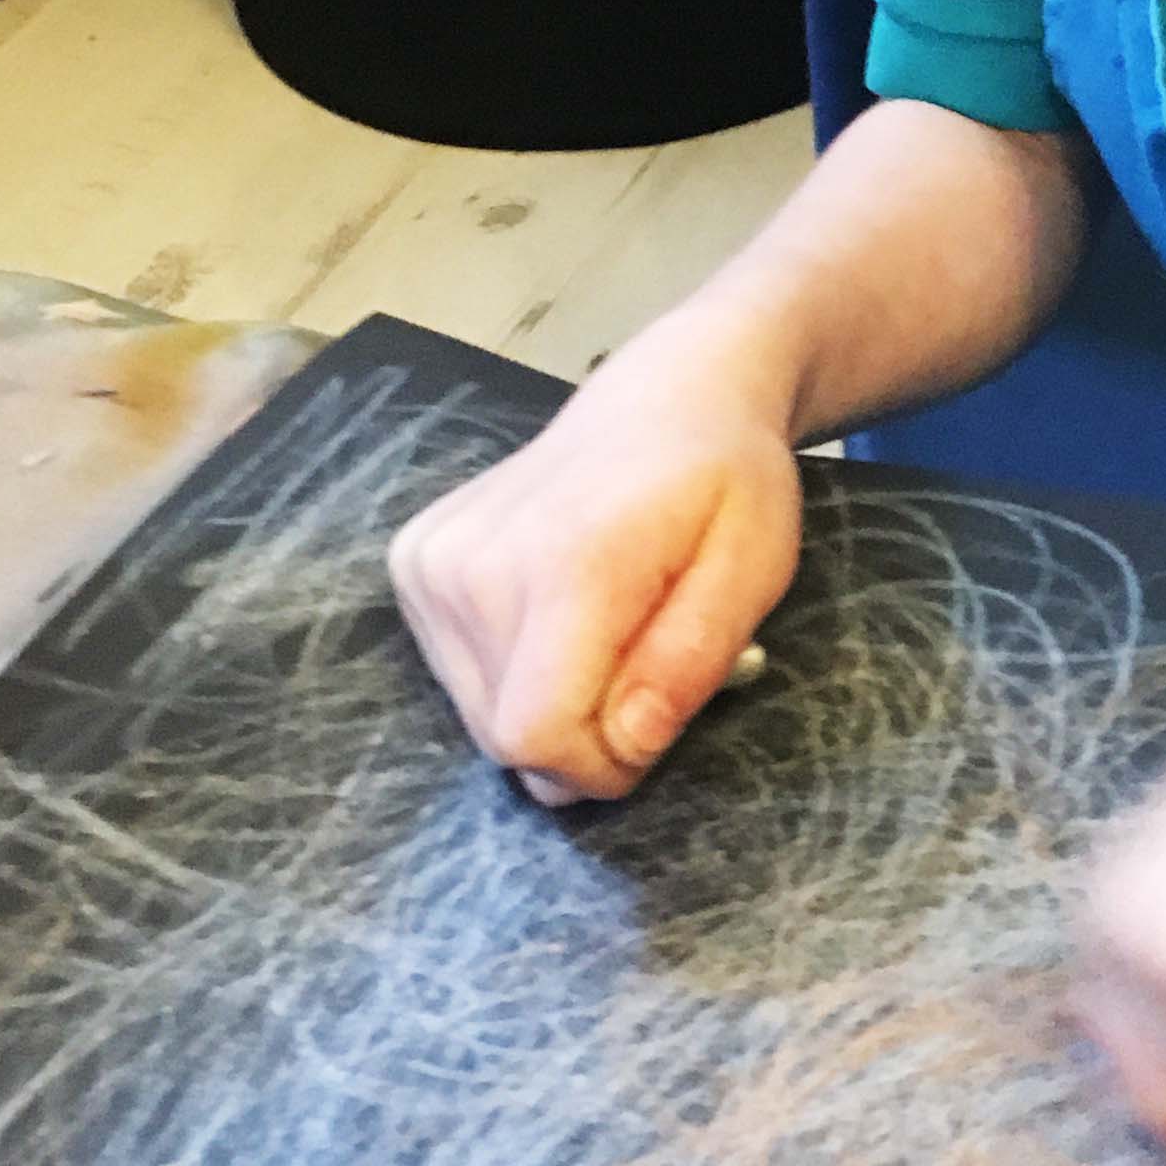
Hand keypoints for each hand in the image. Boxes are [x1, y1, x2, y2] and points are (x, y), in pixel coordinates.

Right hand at [389, 316, 802, 803]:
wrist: (664, 398)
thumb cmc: (724, 483)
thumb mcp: (752, 573)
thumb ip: (687, 664)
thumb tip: (624, 747)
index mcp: (566, 563)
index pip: (536, 735)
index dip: (600, 767)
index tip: (650, 731)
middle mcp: (476, 562)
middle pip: (504, 737)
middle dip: (583, 735)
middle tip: (642, 665)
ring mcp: (432, 559)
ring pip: (479, 714)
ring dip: (550, 700)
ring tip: (605, 625)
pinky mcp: (413, 560)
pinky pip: (458, 671)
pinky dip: (514, 666)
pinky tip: (559, 608)